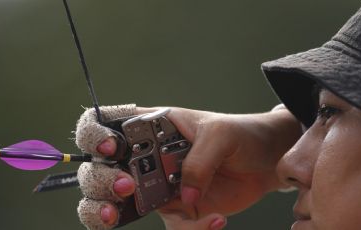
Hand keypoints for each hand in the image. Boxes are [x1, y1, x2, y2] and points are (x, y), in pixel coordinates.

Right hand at [76, 105, 300, 229]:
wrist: (266, 161)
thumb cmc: (241, 135)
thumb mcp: (220, 135)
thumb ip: (198, 161)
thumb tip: (185, 197)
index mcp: (151, 127)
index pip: (106, 125)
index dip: (94, 136)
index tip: (110, 150)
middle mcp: (146, 157)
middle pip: (100, 171)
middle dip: (100, 182)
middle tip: (125, 187)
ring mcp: (158, 186)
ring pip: (118, 205)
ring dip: (109, 214)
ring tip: (120, 218)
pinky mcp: (178, 209)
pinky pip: (172, 227)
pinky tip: (218, 219)